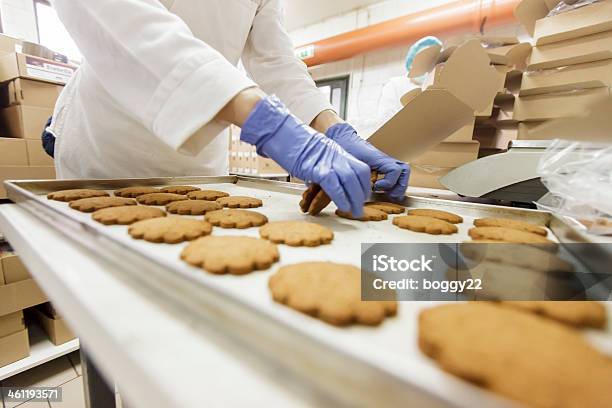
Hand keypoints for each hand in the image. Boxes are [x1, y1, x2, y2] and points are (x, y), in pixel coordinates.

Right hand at [240, 96, 370, 215]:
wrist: (279, 130)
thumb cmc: (290, 141)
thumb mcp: (313, 152)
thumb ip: (321, 164)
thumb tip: (321, 179)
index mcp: (336, 151)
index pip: (359, 167)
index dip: (363, 183)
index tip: (361, 196)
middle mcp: (336, 155)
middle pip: (359, 174)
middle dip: (362, 194)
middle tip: (359, 208)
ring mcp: (327, 160)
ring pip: (351, 180)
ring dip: (355, 199)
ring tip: (354, 211)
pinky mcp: (316, 168)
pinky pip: (334, 185)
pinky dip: (341, 198)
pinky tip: (343, 206)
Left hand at [326, 123, 409, 200]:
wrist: (343, 138)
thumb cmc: (345, 148)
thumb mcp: (349, 162)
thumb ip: (356, 176)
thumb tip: (356, 191)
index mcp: (378, 158)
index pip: (395, 170)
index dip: (389, 182)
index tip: (375, 187)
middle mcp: (384, 160)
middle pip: (404, 171)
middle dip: (400, 186)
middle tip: (390, 196)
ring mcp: (384, 162)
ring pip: (402, 172)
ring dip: (398, 185)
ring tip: (389, 194)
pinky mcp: (380, 165)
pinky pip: (393, 173)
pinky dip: (392, 183)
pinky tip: (380, 189)